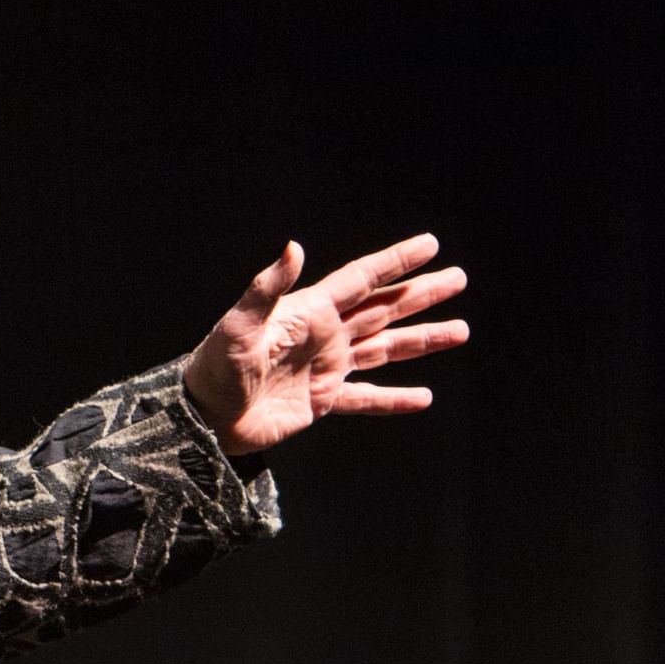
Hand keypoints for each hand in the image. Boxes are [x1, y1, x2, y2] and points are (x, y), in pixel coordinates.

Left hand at [182, 233, 468, 454]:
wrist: (204, 418)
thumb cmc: (214, 368)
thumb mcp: (239, 325)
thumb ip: (267, 288)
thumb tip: (295, 247)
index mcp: (309, 312)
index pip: (363, 279)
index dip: (396, 261)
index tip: (431, 244)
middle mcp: (323, 336)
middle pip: (383, 309)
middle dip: (421, 293)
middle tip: (459, 278)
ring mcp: (325, 369)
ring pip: (385, 350)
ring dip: (421, 340)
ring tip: (460, 331)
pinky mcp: (321, 402)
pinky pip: (366, 398)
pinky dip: (394, 399)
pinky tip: (424, 397)